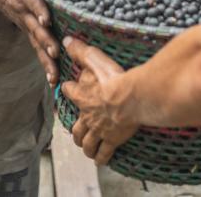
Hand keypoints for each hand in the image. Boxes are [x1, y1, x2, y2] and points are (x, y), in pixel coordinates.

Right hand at [0, 0, 59, 85]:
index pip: (32, 0)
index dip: (39, 9)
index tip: (47, 18)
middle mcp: (24, 11)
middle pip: (35, 27)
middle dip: (44, 40)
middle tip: (55, 52)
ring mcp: (26, 24)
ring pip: (36, 44)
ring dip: (45, 59)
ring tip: (54, 75)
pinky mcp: (30, 32)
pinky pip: (38, 50)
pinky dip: (45, 65)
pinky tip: (54, 81)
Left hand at [61, 37, 137, 165]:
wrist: (133, 99)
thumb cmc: (115, 78)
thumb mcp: (96, 60)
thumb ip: (81, 51)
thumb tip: (66, 40)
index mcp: (83, 96)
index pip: (70, 92)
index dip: (68, 90)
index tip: (66, 89)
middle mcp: (88, 116)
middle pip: (77, 126)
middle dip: (75, 131)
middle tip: (75, 134)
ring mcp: (99, 130)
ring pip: (88, 142)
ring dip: (85, 146)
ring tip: (86, 149)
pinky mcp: (112, 139)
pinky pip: (104, 152)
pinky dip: (101, 157)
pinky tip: (100, 161)